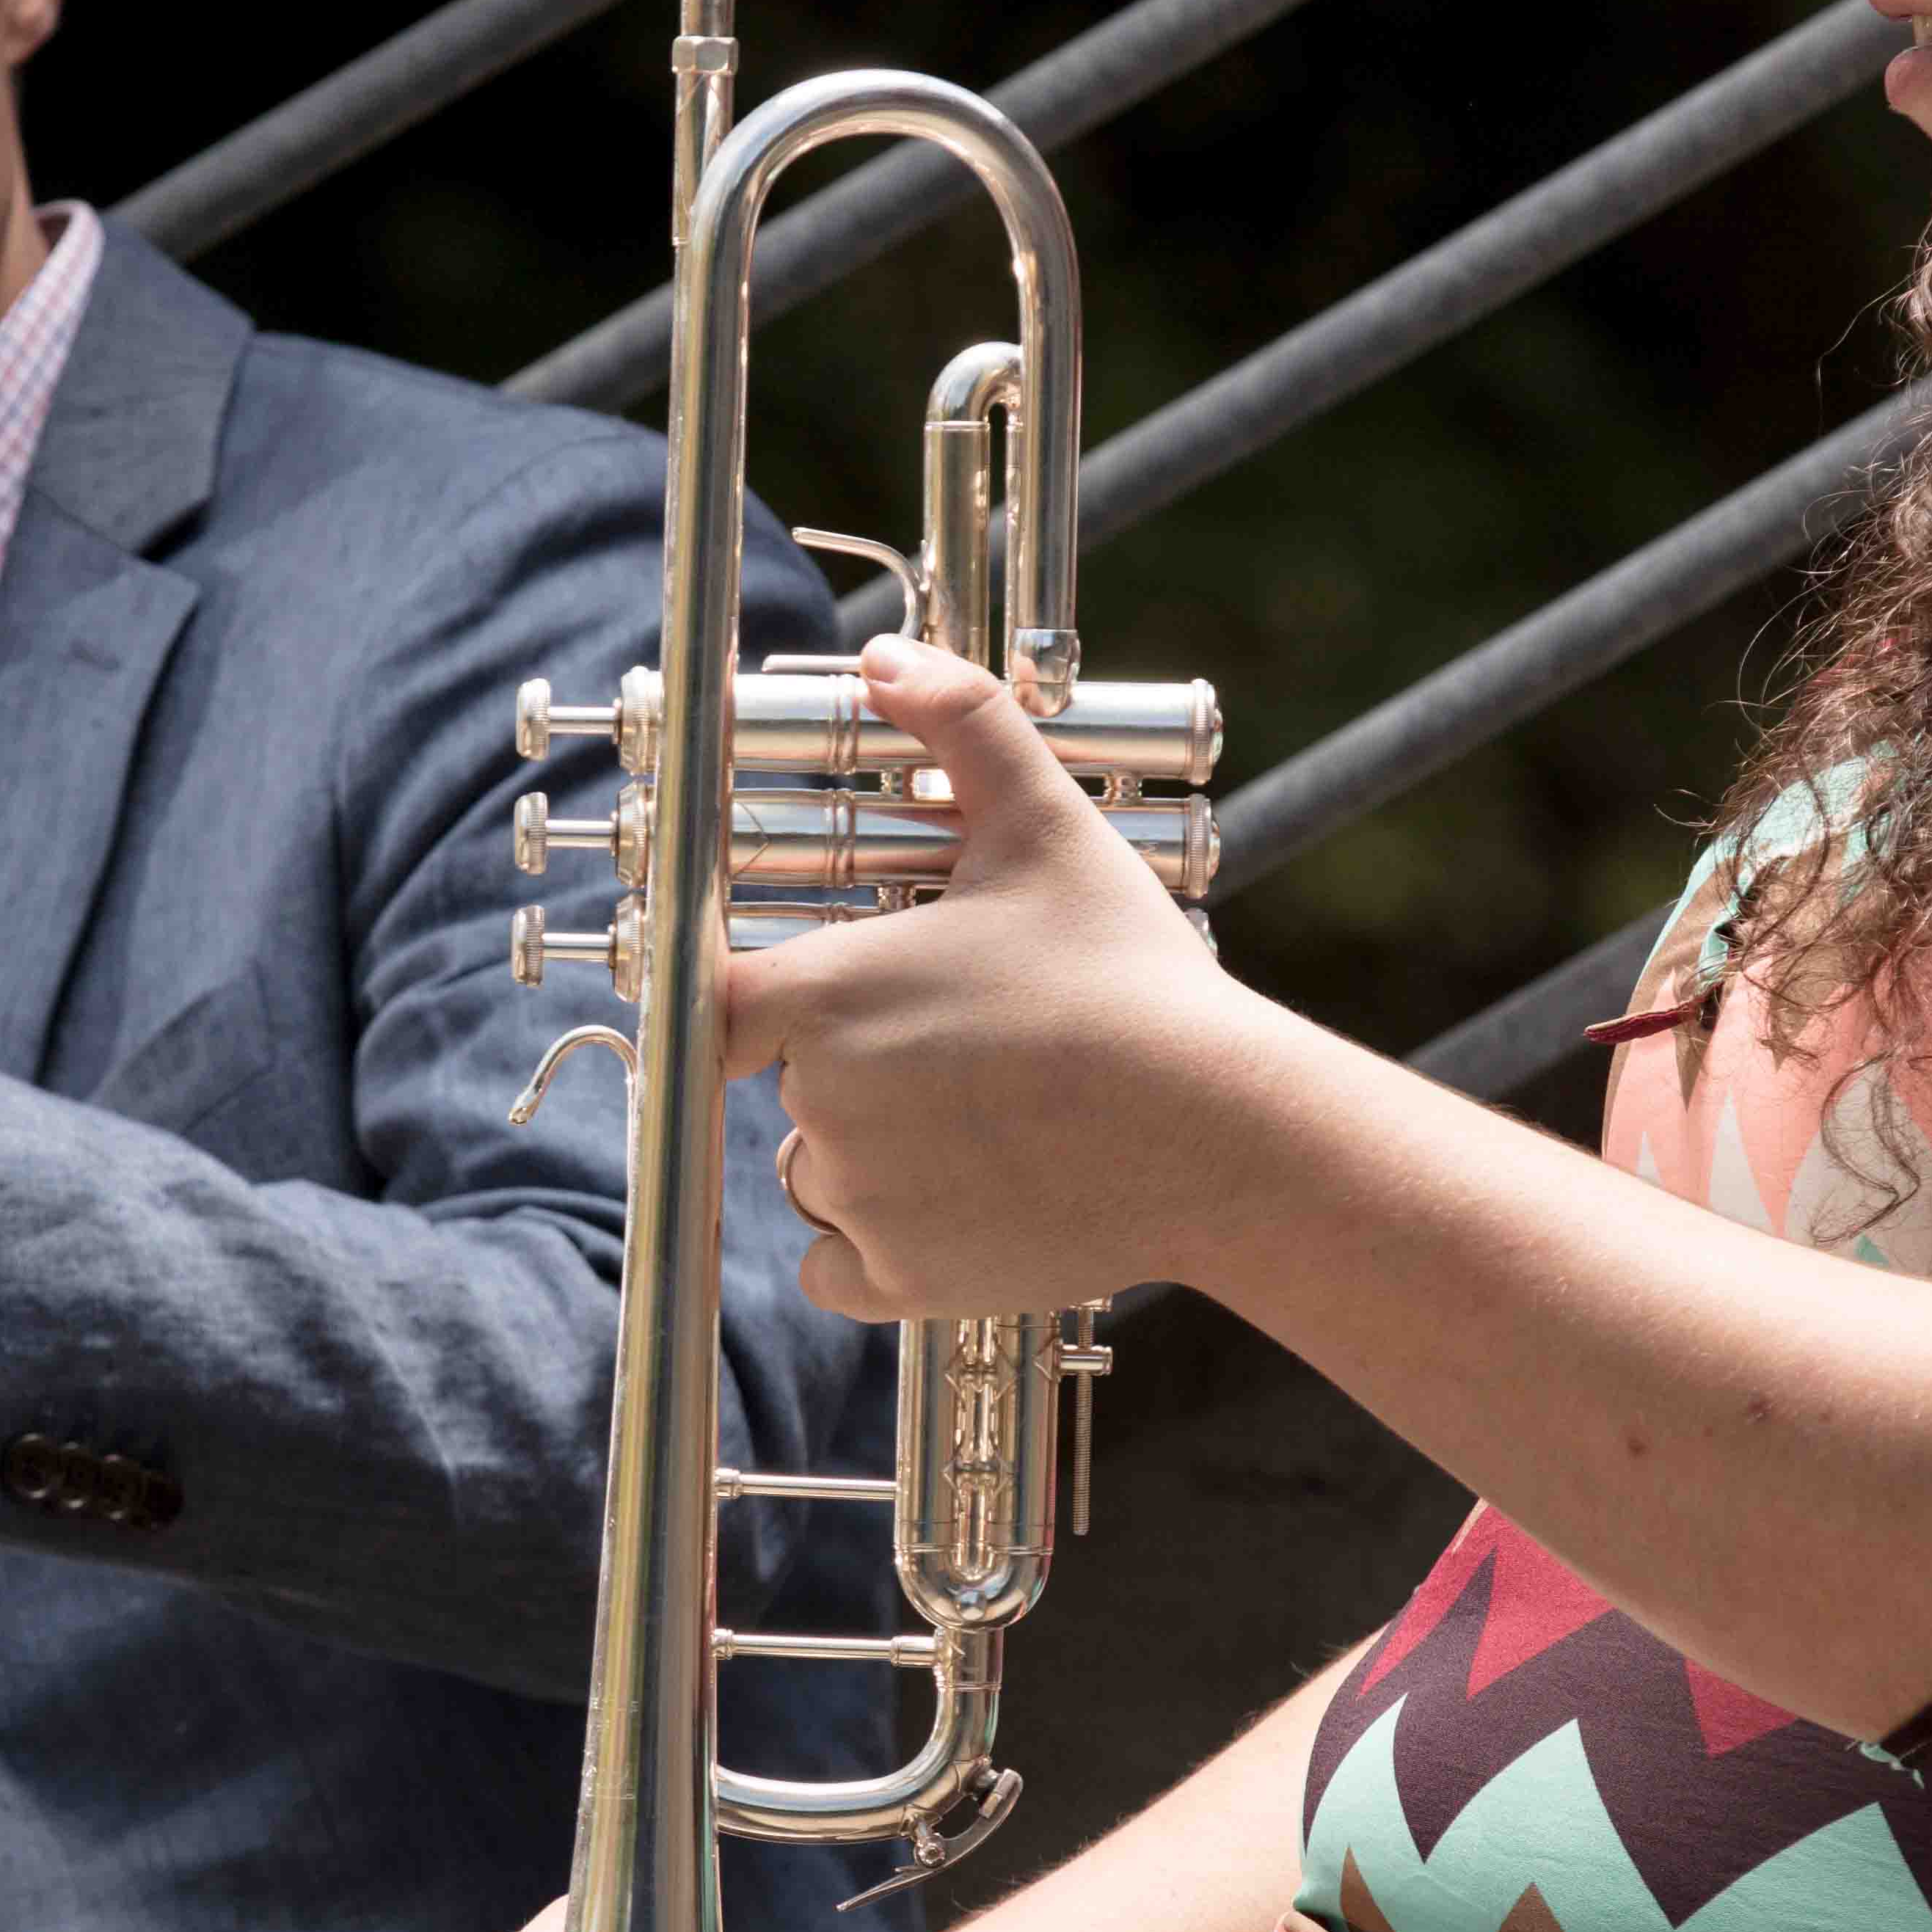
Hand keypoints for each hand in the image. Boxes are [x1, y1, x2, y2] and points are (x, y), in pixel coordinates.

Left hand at [715, 634, 1274, 1319]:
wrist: (1217, 1130)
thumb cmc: (1127, 976)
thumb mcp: (1045, 825)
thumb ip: (961, 723)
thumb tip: (891, 653)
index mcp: (822, 994)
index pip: (715, 1001)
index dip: (752, 999)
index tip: (805, 999)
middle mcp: (816, 1102)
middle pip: (789, 1084)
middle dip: (856, 1066)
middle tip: (966, 1045)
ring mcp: (856, 1197)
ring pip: (820, 1173)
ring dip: (874, 1153)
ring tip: (989, 1116)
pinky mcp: (899, 1278)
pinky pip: (842, 1265)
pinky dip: (880, 1245)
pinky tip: (965, 1195)